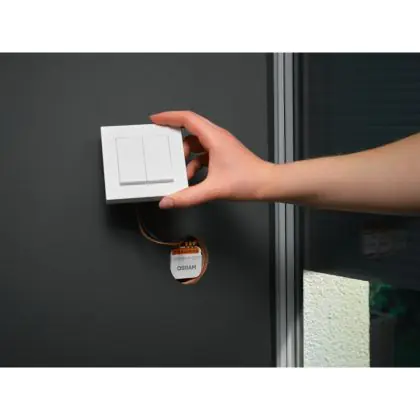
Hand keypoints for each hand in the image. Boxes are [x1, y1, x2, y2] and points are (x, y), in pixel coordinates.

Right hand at [150, 111, 272, 208]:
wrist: (267, 184)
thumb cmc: (247, 181)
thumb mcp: (213, 189)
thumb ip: (187, 196)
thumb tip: (167, 201)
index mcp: (214, 137)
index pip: (187, 118)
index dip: (169, 117)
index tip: (155, 120)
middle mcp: (217, 137)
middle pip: (190, 128)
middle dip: (174, 138)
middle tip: (163, 148)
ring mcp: (221, 145)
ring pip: (196, 142)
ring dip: (186, 154)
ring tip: (180, 170)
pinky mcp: (223, 153)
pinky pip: (203, 152)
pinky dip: (195, 161)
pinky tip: (192, 176)